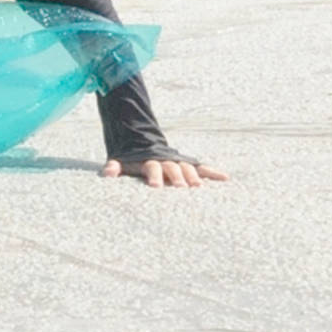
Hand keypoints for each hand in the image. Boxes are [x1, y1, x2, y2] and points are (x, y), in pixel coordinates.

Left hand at [101, 155, 227, 187]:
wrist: (144, 143)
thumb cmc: (132, 160)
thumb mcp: (121, 161)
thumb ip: (115, 167)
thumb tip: (106, 174)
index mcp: (149, 162)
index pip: (152, 168)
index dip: (153, 176)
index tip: (155, 187)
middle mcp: (166, 161)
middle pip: (173, 168)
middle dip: (177, 177)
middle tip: (181, 188)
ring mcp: (178, 162)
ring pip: (188, 168)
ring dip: (194, 177)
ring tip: (199, 187)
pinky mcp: (188, 165)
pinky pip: (202, 168)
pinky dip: (213, 172)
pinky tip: (226, 178)